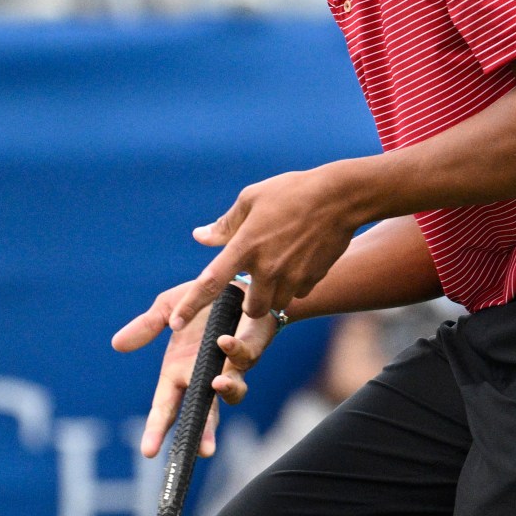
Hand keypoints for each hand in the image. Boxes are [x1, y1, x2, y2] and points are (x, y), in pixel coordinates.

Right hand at [112, 280, 282, 459]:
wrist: (235, 283)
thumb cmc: (201, 301)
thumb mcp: (168, 309)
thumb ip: (146, 328)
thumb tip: (117, 344)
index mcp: (178, 372)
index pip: (165, 409)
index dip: (156, 430)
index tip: (148, 452)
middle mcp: (204, 377)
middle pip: (203, 414)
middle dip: (203, 434)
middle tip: (202, 451)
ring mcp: (230, 368)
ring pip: (233, 393)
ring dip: (227, 391)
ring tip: (217, 385)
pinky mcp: (250, 350)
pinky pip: (244, 357)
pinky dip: (234, 351)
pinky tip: (224, 341)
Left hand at [171, 166, 359, 326]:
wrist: (340, 197)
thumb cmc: (291, 192)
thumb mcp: (252, 198)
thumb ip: (224, 225)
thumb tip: (200, 237)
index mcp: (245, 246)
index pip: (210, 282)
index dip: (191, 306)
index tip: (176, 323)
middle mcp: (267, 267)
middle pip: (251, 308)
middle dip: (252, 302)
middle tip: (257, 280)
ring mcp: (291, 277)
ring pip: (276, 305)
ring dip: (274, 294)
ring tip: (281, 265)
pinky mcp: (312, 279)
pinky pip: (298, 294)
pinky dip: (295, 285)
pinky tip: (300, 260)